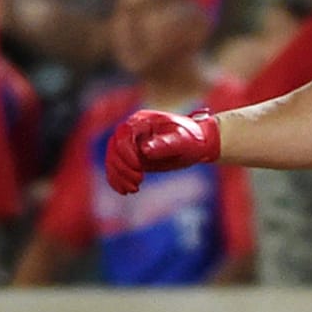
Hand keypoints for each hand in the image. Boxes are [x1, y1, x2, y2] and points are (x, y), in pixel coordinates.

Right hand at [105, 110, 220, 193]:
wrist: (199, 145)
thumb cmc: (193, 139)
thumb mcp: (183, 141)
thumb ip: (165, 144)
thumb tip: (144, 149)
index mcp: (144, 120)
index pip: (123, 134)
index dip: (125, 152)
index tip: (139, 168)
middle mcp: (134, 130)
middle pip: (114, 148)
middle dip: (122, 167)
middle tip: (138, 181)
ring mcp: (131, 144)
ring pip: (112, 160)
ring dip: (118, 176)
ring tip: (134, 189)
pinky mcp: (132, 158)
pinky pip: (116, 168)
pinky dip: (117, 180)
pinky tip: (126, 191)